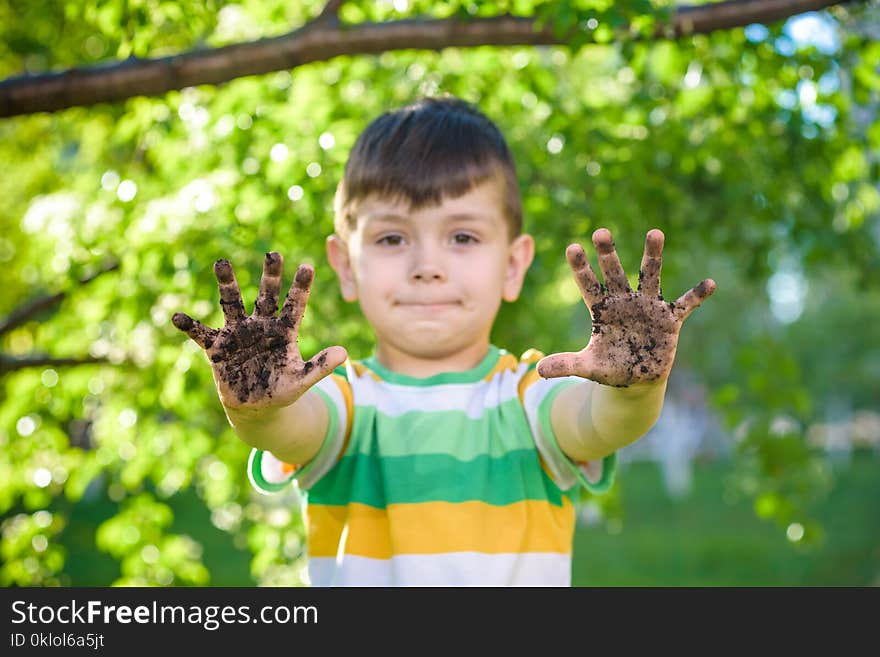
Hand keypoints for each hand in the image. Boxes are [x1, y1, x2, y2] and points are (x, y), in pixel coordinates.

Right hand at [172, 252, 346, 408]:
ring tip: (222, 262)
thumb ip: (320, 366)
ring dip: (227, 284)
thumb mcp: (302, 380)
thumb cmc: (281, 389)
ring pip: (232, 303)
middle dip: (270, 276)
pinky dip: (189, 326)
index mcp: (284, 331)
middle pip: (266, 295)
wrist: (256, 406)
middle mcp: (260, 325)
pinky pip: (201, 334)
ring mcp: (238, 334)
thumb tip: (345, 353)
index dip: (300, 287)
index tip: (308, 266)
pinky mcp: (217, 348)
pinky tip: (177, 317)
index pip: (294, 305)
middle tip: (273, 253)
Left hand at [537, 228, 714, 386]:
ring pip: (650, 277)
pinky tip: (709, 284)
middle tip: (600, 232)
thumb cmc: (610, 368)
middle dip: (608, 254)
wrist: (636, 379)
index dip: (581, 267)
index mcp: (602, 309)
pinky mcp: (668, 320)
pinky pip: (685, 305)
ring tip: (654, 232)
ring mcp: (647, 308)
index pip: (588, 285)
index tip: (572, 246)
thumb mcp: (588, 367)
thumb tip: (539, 371)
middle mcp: (624, 302)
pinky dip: (696, 296)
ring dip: (652, 256)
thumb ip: (566, 365)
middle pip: (615, 273)